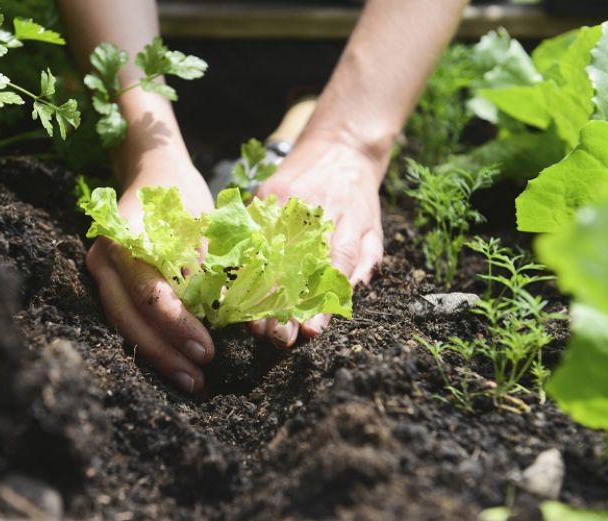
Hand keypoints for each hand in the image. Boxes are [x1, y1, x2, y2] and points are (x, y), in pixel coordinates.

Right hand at [85, 147, 214, 393]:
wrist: (152, 171)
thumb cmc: (183, 197)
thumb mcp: (203, 226)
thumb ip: (208, 268)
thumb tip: (227, 317)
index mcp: (126, 240)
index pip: (150, 294)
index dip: (179, 326)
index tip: (209, 351)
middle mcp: (104, 260)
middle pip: (129, 318)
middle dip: (165, 353)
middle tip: (198, 380)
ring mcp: (101, 273)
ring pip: (122, 325)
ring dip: (156, 356)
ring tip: (190, 382)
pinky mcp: (108, 284)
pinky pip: (124, 320)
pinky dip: (149, 343)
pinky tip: (174, 364)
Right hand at [251, 137, 385, 346]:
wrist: (339, 144)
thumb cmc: (358, 196)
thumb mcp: (373, 228)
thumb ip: (364, 263)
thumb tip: (347, 296)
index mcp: (347, 222)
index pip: (334, 266)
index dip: (321, 301)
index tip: (309, 331)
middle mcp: (316, 211)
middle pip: (296, 265)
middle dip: (284, 305)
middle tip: (277, 338)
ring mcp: (286, 201)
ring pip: (268, 252)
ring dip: (260, 291)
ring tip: (254, 323)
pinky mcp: (265, 193)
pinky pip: (250, 232)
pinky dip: (241, 261)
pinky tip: (234, 288)